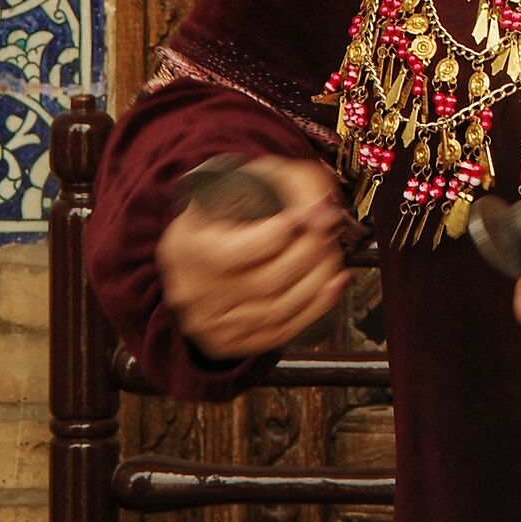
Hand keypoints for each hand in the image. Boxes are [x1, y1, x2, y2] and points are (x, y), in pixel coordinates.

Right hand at [155, 158, 348, 359]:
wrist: (199, 247)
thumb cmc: (226, 210)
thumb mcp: (248, 180)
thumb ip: (291, 184)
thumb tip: (324, 205)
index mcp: (188, 247)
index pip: (242, 249)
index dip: (286, 232)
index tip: (314, 212)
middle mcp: (193, 290)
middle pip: (268, 281)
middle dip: (312, 253)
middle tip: (329, 229)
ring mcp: (208, 321)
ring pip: (278, 310)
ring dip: (319, 280)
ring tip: (333, 252)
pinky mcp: (226, 341)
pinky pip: (279, 333)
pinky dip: (315, 308)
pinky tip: (332, 283)